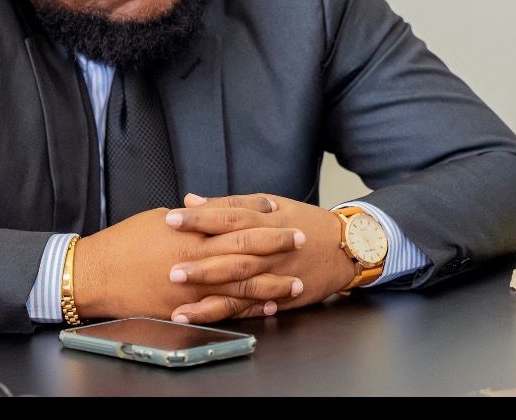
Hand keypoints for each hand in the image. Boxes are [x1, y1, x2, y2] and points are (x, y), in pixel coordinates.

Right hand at [73, 199, 304, 320]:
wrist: (97, 274)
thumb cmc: (125, 242)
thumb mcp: (160, 219)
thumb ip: (192, 217)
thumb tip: (213, 208)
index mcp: (190, 231)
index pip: (232, 219)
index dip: (257, 214)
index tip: (279, 211)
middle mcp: (196, 258)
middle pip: (245, 250)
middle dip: (276, 245)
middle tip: (301, 240)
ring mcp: (194, 286)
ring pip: (242, 284)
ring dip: (272, 282)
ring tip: (296, 281)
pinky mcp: (186, 308)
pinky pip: (225, 309)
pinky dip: (248, 307)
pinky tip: (267, 305)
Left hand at [165, 193, 357, 323]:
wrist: (346, 248)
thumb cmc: (304, 222)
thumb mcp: (272, 204)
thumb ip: (230, 204)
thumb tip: (190, 200)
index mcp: (266, 220)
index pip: (229, 216)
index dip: (201, 218)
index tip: (171, 219)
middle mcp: (268, 249)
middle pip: (232, 253)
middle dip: (201, 260)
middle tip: (169, 266)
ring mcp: (273, 276)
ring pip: (238, 285)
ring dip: (207, 294)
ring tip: (177, 301)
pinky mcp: (276, 297)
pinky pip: (246, 307)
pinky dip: (222, 312)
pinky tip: (198, 316)